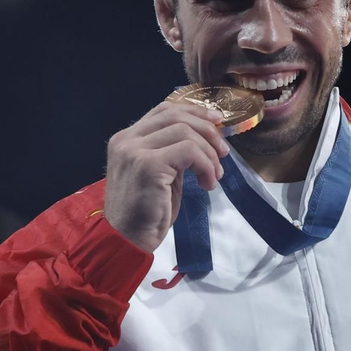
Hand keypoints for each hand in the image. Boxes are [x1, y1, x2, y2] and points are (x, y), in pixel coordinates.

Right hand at [103, 101, 231, 252]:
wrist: (127, 241)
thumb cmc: (145, 214)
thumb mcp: (159, 174)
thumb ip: (173, 152)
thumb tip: (205, 137)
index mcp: (126, 139)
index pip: (164, 110)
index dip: (194, 111)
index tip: (217, 122)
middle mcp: (126, 140)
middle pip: (176, 116)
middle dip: (207, 131)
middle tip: (223, 153)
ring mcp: (134, 150)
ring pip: (185, 132)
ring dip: (209, 154)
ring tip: (214, 177)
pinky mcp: (147, 165)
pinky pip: (189, 151)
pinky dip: (205, 165)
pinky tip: (206, 185)